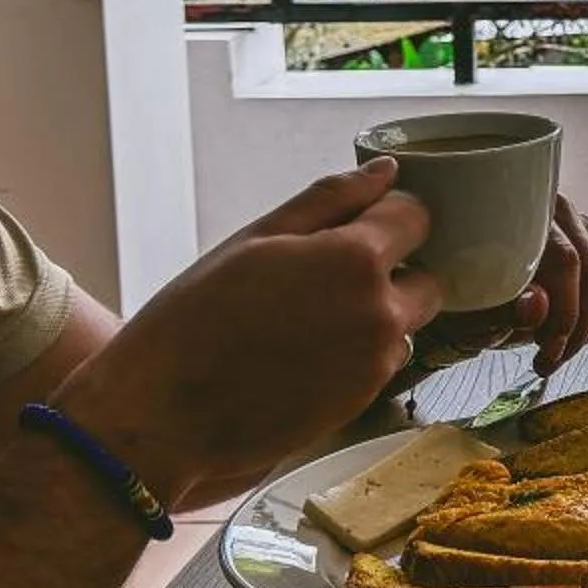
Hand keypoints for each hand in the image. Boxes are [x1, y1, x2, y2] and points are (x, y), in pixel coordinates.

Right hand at [56, 157, 444, 506]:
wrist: (160, 416)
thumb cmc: (194, 319)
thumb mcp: (257, 239)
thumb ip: (330, 199)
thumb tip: (384, 172)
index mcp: (356, 261)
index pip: (415, 217)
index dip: (387, 214)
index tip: (355, 223)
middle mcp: (381, 314)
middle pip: (427, 278)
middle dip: (394, 270)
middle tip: (330, 274)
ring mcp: (375, 365)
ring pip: (405, 324)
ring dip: (376, 314)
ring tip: (308, 319)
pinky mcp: (361, 404)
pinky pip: (380, 363)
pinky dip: (358, 352)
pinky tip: (304, 354)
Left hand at [407, 195, 587, 375]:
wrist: (471, 296)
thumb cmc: (468, 300)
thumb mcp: (473, 311)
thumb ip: (503, 309)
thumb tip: (538, 304)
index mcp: (527, 217)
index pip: (567, 262)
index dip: (565, 314)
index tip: (547, 352)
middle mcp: (564, 215)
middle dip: (578, 330)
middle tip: (549, 360)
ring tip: (560, 349)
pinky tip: (584, 334)